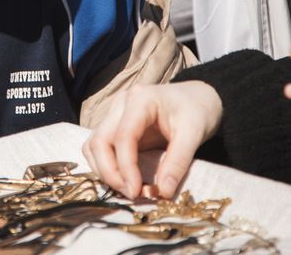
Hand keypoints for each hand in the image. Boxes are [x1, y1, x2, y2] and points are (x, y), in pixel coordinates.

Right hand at [82, 81, 222, 198]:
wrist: (196, 97)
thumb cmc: (196, 111)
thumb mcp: (195, 133)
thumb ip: (178, 162)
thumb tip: (164, 192)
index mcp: (140, 99)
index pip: (123, 136)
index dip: (126, 167)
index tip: (136, 191)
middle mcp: (121, 104)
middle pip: (99, 140)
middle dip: (109, 172)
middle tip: (130, 193)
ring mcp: (114, 114)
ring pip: (93, 145)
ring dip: (104, 171)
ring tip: (127, 189)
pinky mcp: (114, 126)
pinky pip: (100, 148)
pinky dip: (106, 166)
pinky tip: (123, 179)